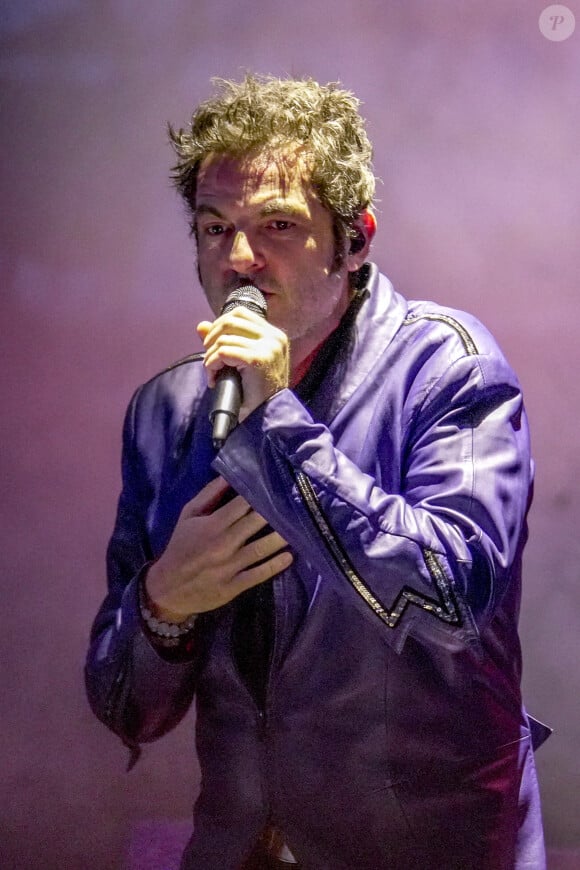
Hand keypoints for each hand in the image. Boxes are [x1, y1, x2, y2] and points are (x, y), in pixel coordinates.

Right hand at [145, 476, 292, 620]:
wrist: (168, 588)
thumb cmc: (180, 547)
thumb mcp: (188, 516)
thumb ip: (208, 495)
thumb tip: (228, 475)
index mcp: (212, 525)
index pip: (241, 505)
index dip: (260, 495)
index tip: (277, 486)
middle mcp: (223, 544)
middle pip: (255, 524)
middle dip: (275, 513)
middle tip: (295, 503)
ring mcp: (230, 566)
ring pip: (261, 549)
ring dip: (281, 538)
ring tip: (300, 528)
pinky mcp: (234, 585)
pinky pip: (258, 574)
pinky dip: (275, 565)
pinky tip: (289, 557)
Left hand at [197, 307, 288, 419]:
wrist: (267, 417)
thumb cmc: (256, 393)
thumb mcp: (241, 362)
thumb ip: (224, 341)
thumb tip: (200, 325)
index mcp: (274, 335)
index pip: (240, 314)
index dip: (219, 326)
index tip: (212, 345)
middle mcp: (273, 338)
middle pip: (230, 321)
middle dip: (211, 339)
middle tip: (209, 360)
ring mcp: (267, 347)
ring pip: (223, 339)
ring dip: (210, 357)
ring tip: (212, 373)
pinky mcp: (257, 359)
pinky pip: (222, 352)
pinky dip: (211, 365)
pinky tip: (214, 379)